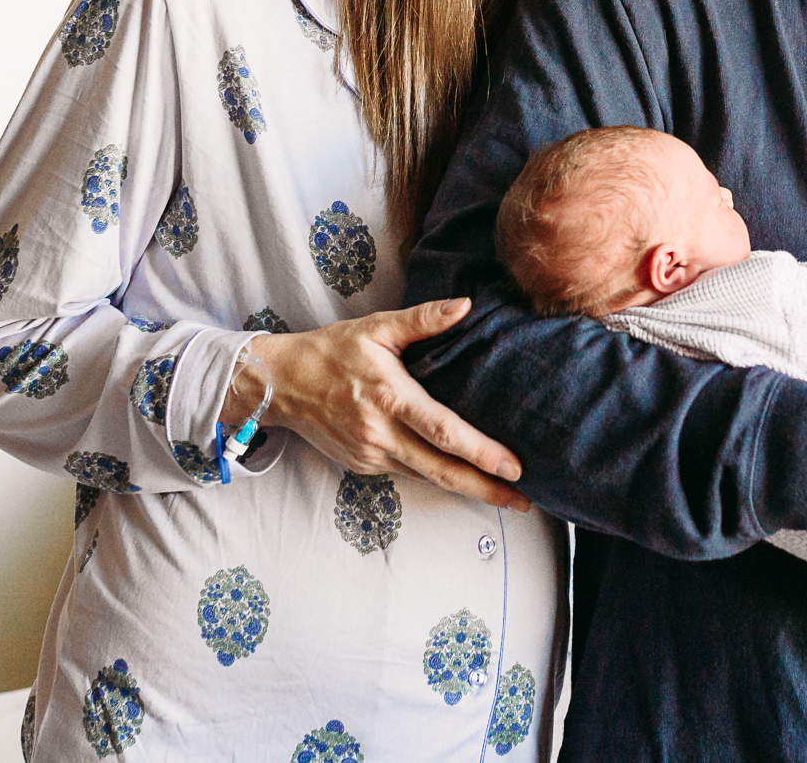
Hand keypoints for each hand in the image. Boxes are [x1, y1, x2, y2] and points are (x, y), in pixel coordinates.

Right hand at [228, 299, 529, 510]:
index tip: (514, 468)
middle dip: (486, 488)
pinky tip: (465, 481)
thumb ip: (424, 319)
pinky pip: (410, 474)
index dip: (481, 453)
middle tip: (524, 501)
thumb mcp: (377, 328)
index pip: (443, 431)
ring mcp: (372, 454)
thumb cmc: (332, 350)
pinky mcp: (365, 465)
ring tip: (506, 498)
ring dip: (467, 490)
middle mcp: (382, 433)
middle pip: (442, 470)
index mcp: (390, 397)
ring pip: (428, 478)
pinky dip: (439, 479)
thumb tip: (465, 305)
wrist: (282, 383)